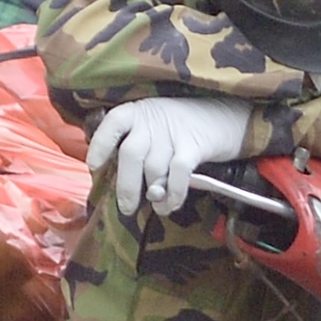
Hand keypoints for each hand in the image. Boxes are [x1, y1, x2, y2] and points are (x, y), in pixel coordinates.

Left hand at [86, 95, 252, 216]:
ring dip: (154, 194)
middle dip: (126, 186)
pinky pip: (177, 175)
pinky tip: (171, 204)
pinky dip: (173, 193)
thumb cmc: (182, 127)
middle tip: (126, 208)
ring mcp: (173, 133)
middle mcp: (152, 121)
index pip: (113, 123)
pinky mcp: (194, 147)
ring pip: (154, 169)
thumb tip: (125, 185)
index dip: (101, 144)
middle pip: (131, 154)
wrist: (226, 116)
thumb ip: (138, 149)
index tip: (94, 166)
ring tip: (158, 206)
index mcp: (138, 112)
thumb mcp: (155, 127)